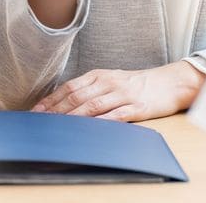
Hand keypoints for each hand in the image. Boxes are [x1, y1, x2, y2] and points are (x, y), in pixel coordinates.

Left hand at [31, 62, 205, 121]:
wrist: (170, 83)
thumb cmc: (138, 84)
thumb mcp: (112, 80)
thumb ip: (90, 89)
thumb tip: (62, 104)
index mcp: (100, 75)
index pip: (69, 87)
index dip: (50, 101)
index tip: (34, 113)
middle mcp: (109, 83)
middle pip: (77, 97)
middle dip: (55, 111)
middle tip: (39, 123)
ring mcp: (123, 95)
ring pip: (92, 107)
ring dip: (72, 118)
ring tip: (56, 129)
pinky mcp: (137, 108)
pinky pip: (115, 116)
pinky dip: (99, 123)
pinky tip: (88, 130)